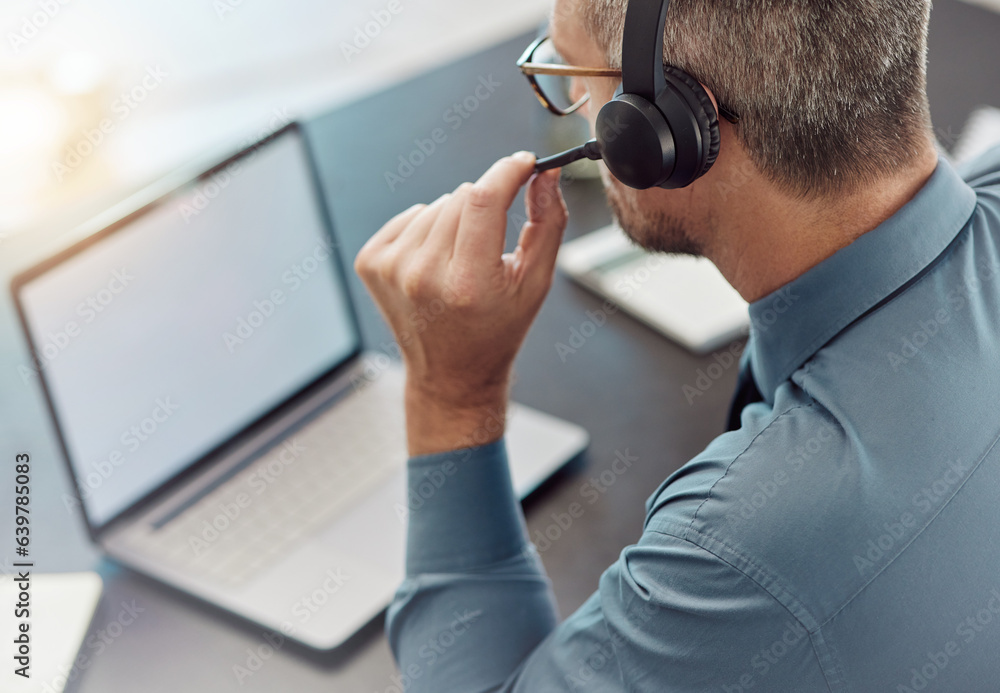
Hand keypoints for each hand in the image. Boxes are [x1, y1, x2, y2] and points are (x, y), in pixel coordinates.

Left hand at [354, 152, 567, 455]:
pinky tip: (436, 264)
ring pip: (436, 205)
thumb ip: (548, 222)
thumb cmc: (498, 329)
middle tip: (490, 245)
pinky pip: (410, 216)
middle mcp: (424, 276)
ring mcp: (392, 269)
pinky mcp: (371, 263)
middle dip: (485, 206)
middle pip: (462, 197)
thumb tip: (545, 173)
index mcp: (468, 283)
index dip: (507, 171)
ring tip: (461, 262)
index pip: (483, 199)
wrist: (452, 374)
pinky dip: (427, 230)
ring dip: (455, 222)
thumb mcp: (536, 282)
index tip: (523, 163)